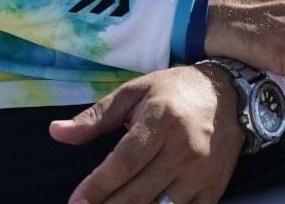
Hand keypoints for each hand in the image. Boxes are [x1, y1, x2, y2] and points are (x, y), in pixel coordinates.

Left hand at [49, 63, 244, 203]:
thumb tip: (56, 132)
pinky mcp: (212, 191)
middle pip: (138, 192)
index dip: (98, 186)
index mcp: (162, 119)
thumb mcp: (134, 92)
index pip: (124, 161)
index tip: (76, 201)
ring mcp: (200, 173)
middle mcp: (183, 148)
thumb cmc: (174, 92)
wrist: (228, 95)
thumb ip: (96, 117)